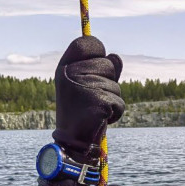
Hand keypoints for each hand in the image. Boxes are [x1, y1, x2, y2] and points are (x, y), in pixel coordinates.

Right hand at [52, 36, 124, 162]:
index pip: (87, 43)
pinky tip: (101, 119)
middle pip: (108, 63)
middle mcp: (72, 74)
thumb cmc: (81, 113)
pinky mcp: (99, 102)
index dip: (97, 51)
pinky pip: (119, 102)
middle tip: (93, 97)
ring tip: (96, 110)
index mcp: (65, 67)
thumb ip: (101, 70)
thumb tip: (116, 57)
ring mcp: (85, 87)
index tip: (96, 63)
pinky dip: (115, 113)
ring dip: (112, 99)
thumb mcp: (87, 87)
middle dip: (108, 81)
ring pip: (115, 85)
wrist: (73, 142)